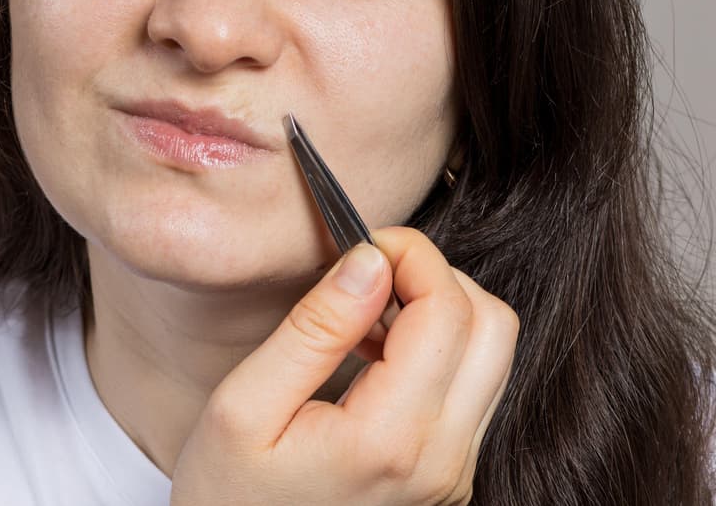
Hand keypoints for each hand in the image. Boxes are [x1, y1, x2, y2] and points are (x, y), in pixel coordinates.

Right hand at [169, 227, 518, 505]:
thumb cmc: (228, 495)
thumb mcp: (243, 405)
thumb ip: (313, 330)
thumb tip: (369, 261)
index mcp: (390, 440)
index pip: (448, 311)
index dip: (413, 254)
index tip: (362, 243)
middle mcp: (442, 462)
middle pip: (494, 326)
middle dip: (438, 276)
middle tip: (370, 271)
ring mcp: (452, 474)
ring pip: (494, 354)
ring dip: (441, 310)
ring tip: (366, 315)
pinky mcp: (449, 477)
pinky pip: (474, 386)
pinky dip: (439, 348)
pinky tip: (376, 351)